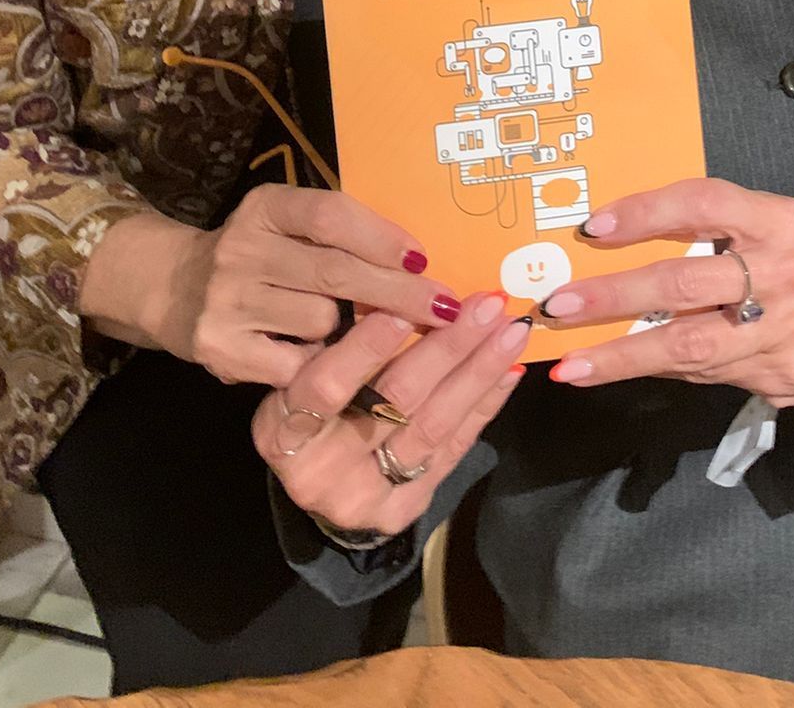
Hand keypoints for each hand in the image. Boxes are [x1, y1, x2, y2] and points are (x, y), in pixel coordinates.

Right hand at [81, 187, 460, 388]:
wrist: (174, 289)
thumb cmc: (259, 254)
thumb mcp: (288, 224)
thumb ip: (340, 234)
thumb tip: (421, 263)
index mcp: (265, 206)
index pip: (330, 215)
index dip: (381, 236)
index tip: (424, 259)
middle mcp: (242, 248)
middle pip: (335, 272)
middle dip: (398, 293)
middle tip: (446, 308)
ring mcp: (228, 301)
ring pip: (320, 322)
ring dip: (352, 332)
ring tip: (355, 331)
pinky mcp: (222, 350)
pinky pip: (296, 366)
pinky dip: (321, 365)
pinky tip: (327, 361)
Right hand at [254, 292, 531, 538]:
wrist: (316, 484)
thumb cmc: (309, 408)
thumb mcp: (302, 373)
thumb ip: (337, 339)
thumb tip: (400, 283)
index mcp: (283, 429)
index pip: (326, 388)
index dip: (365, 347)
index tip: (406, 304)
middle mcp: (321, 471)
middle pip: (394, 403)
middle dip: (447, 347)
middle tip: (487, 303)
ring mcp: (365, 495)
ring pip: (432, 427)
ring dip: (478, 374)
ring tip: (510, 331)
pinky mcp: (402, 509)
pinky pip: (451, 452)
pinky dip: (482, 407)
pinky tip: (507, 371)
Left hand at [539, 179, 793, 406]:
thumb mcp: (773, 224)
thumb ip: (714, 226)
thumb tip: (620, 237)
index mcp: (778, 221)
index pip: (704, 203)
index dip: (646, 213)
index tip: (594, 229)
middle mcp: (783, 273)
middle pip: (686, 282)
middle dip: (615, 296)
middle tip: (559, 304)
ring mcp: (783, 331)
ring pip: (689, 345)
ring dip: (623, 356)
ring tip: (571, 364)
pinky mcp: (778, 375)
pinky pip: (705, 375)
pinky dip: (657, 371)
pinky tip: (618, 370)